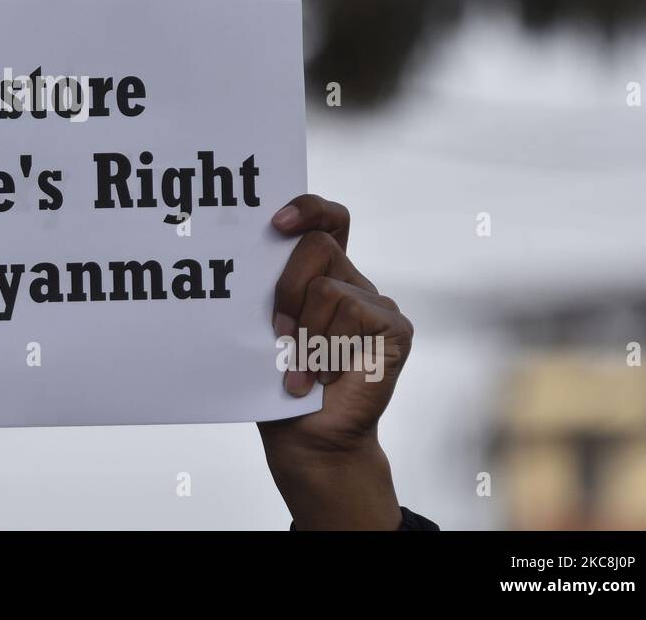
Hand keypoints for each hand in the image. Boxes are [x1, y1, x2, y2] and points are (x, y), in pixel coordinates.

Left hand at [256, 195, 413, 528]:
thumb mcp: (264, 325)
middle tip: (278, 334)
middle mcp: (353, 281)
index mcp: (322, 275)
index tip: (277, 222)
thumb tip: (250, 254)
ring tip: (300, 369)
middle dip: (285, 289)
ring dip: (303, 332)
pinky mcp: (395, 328)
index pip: (327, 220)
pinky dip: (325, 347)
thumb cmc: (275, 381)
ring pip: (327, 288)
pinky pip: (351, 311)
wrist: (305, 436)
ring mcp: (378, 303)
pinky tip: (322, 376)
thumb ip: (271, 287)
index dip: (308, 208)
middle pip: (317, 247)